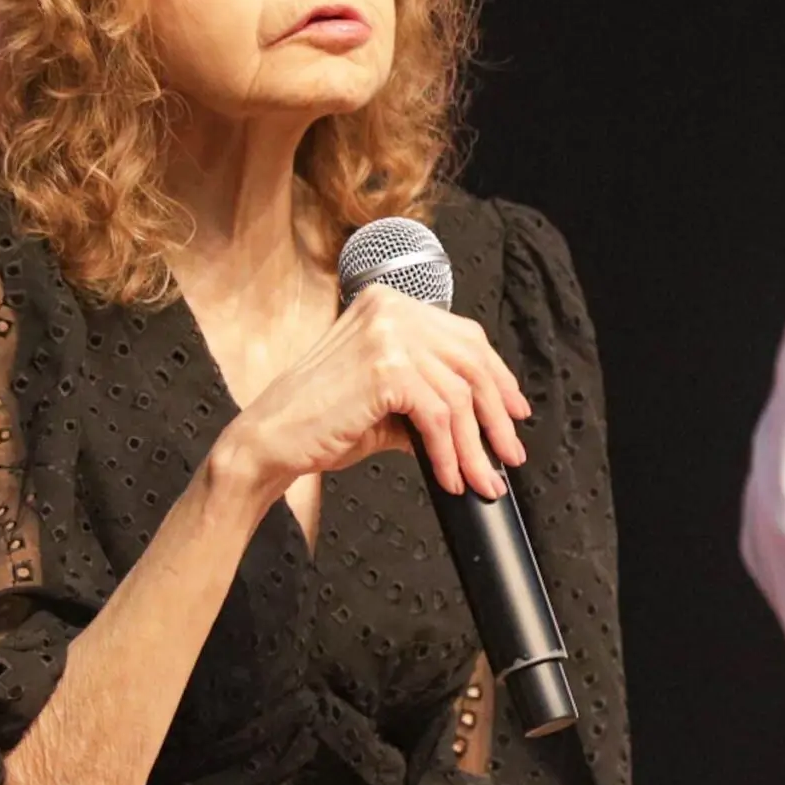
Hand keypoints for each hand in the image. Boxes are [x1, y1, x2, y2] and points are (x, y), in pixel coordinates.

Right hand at [212, 284, 530, 503]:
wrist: (269, 439)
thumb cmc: (321, 420)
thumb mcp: (385, 398)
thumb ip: (427, 394)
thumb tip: (481, 422)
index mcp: (390, 305)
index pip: (463, 337)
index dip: (497, 376)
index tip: (515, 410)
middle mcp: (392, 309)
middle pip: (470, 362)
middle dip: (496, 415)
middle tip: (510, 454)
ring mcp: (388, 334)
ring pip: (458, 396)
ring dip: (475, 447)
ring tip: (481, 480)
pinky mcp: (385, 369)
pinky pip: (438, 417)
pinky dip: (449, 453)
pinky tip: (448, 477)